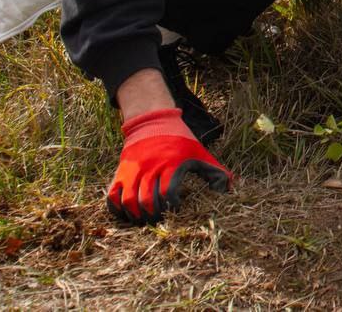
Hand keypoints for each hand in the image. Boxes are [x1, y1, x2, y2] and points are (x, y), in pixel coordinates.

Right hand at [107, 107, 231, 223]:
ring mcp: (133, 170)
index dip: (172, 206)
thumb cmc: (180, 140)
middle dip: (154, 215)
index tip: (176, 209)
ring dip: (136, 215)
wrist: (154, 121)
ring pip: (129, 200)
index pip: (169, 192)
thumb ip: (214, 170)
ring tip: (145, 220)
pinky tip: (126, 214)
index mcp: (172, 164)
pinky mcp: (121, 172)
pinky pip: (113, 195)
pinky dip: (116, 208)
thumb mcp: (199, 152)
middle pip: (147, 200)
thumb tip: (229, 188)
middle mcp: (151, 167)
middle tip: (160, 220)